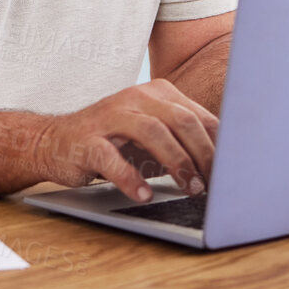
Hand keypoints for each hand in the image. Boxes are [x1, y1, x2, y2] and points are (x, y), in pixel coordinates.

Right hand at [35, 79, 217, 202]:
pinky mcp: (86, 140)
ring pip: (152, 132)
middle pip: (181, 120)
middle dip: (203, 154)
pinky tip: (144, 195)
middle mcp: (135, 98)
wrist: (54, 141)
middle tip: (214, 184)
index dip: (219, 145)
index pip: (199, 116)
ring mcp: (109, 117)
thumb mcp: (151, 135)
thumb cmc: (112, 141)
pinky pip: (111, 157)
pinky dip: (131, 177)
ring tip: (190, 188)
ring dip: (176, 163)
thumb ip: (182, 141)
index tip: (234, 172)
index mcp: (157, 93)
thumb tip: (224, 164)